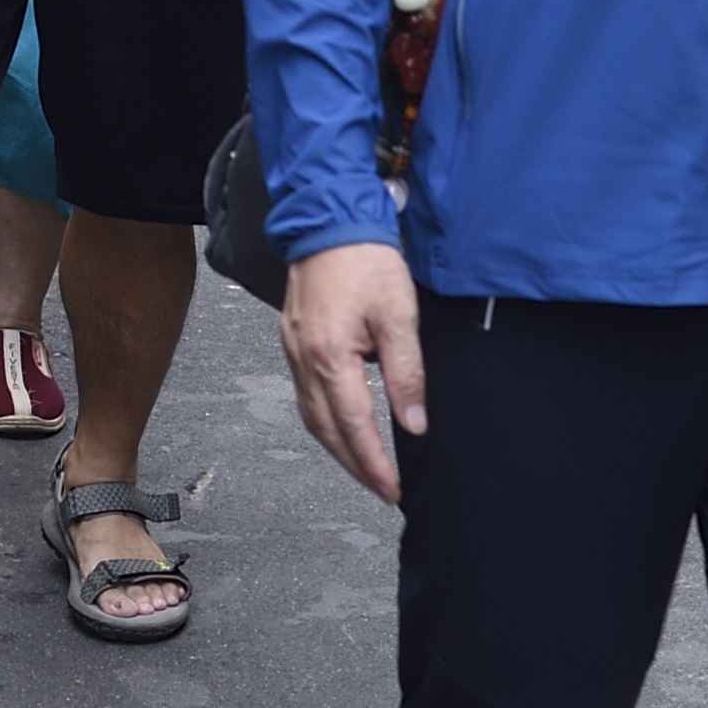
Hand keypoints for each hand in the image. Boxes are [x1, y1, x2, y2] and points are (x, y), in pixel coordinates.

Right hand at [282, 240, 425, 502]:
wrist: (329, 220)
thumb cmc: (363, 258)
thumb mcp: (399, 316)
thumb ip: (406, 373)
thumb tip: (413, 421)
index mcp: (329, 354)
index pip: (353, 426)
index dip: (373, 463)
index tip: (390, 488)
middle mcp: (303, 356)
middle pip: (325, 430)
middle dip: (353, 466)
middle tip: (380, 488)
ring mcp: (293, 348)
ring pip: (310, 415)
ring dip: (337, 446)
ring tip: (364, 465)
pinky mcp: (293, 339)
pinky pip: (305, 393)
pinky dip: (325, 419)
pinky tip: (341, 422)